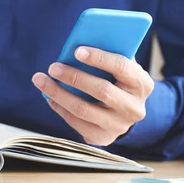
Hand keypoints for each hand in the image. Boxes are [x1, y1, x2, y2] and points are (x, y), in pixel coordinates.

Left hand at [32, 47, 153, 145]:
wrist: (127, 112)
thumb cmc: (120, 80)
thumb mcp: (121, 67)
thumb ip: (109, 55)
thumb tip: (80, 44)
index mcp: (142, 84)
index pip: (122, 67)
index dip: (99, 58)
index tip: (77, 50)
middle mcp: (134, 108)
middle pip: (102, 90)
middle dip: (74, 77)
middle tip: (53, 67)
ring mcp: (119, 126)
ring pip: (84, 109)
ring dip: (59, 94)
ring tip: (41, 80)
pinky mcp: (103, 138)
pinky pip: (76, 123)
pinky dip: (60, 108)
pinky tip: (49, 96)